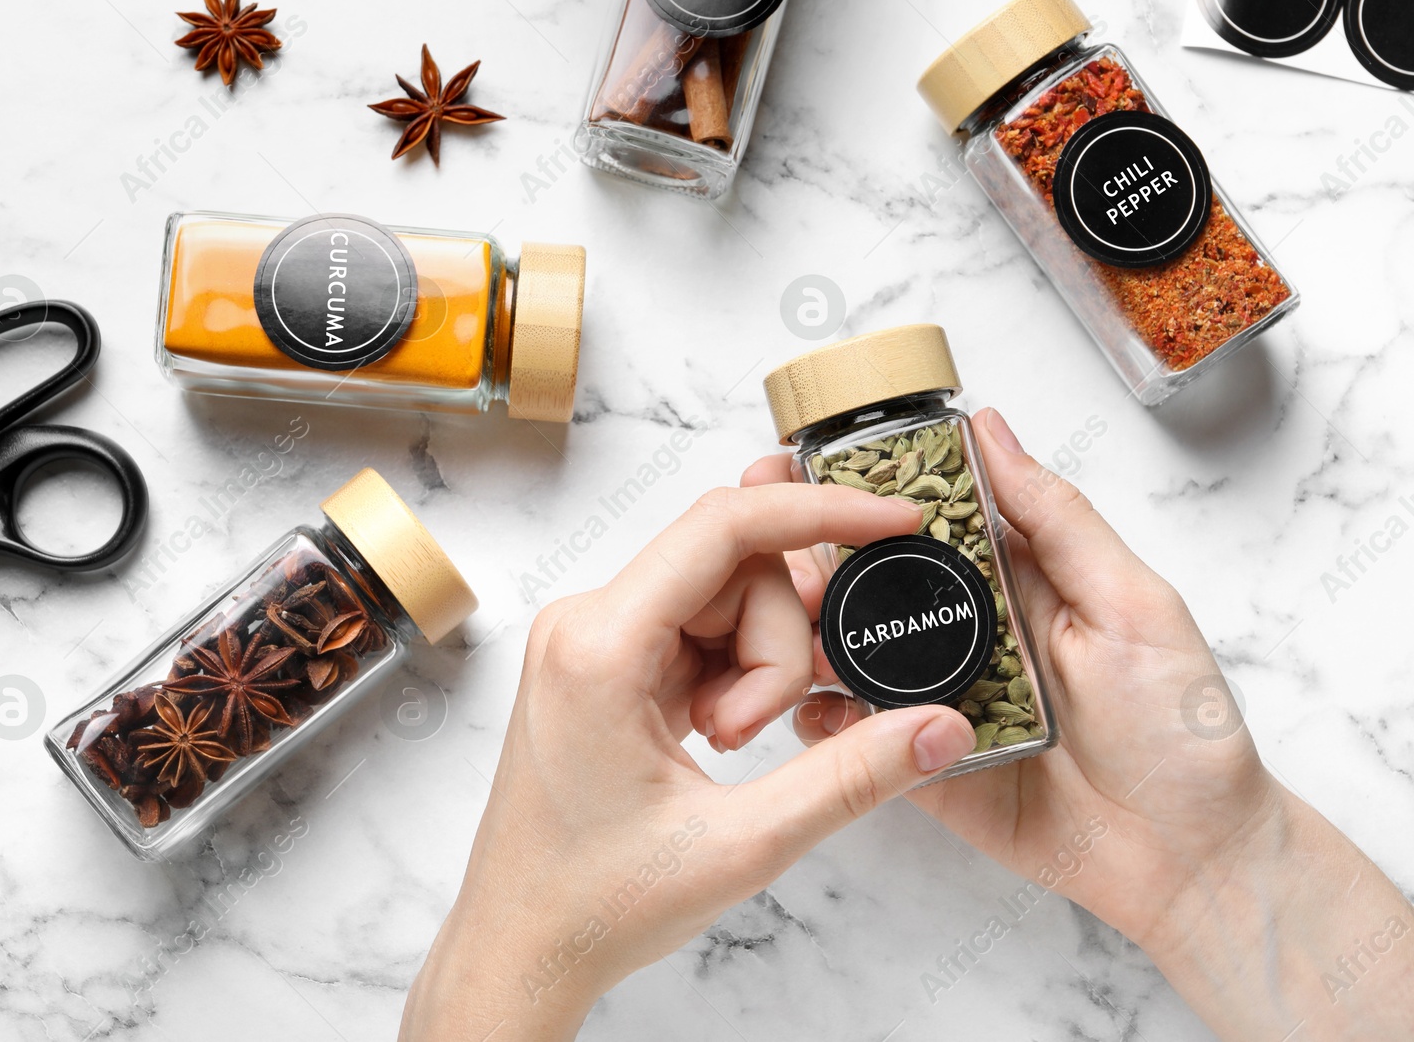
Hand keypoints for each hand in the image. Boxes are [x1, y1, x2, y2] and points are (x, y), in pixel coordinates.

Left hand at [398, 484, 977, 1040]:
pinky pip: (699, 630)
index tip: (895, 520)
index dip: (819, 513)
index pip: (724, 527)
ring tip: (726, 749)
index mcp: (599, 644)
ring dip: (757, 668)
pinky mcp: (606, 662)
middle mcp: (585, 622)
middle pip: (734, 568)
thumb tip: (939, 728)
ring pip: (724, 600)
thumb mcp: (743, 844)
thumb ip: (851, 777)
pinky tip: (722, 735)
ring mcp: (592, 639)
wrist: (521, 946)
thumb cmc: (594, 903)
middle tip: (758, 735)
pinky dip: (734, 675)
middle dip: (778, 645)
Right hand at [744, 408, 1413, 1040]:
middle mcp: (965, 631)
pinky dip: (821, 720)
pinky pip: (854, 736)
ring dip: (806, 636)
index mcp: (1012, 579)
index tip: (804, 462)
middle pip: (870, 583)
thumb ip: (1057, 520)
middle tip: (767, 552)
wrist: (1186, 859)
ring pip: (848, 655)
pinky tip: (801, 704)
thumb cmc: (1181, 728)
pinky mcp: (919, 763)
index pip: (921, 517)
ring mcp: (937, 698)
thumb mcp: (1131, 604)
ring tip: (775, 626)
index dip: (861, 489)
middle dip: (811, 562)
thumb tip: (992, 429)